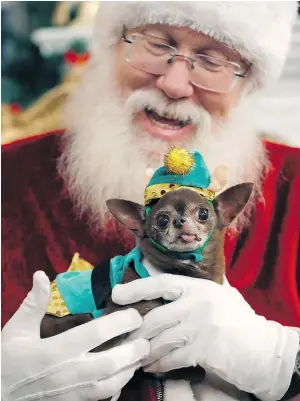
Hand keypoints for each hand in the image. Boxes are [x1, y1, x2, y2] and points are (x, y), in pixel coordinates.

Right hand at [2, 271, 149, 400]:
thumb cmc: (8, 361)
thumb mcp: (16, 330)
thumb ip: (33, 303)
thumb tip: (41, 275)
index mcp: (55, 350)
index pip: (96, 333)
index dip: (120, 322)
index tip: (134, 314)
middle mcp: (68, 373)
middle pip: (111, 363)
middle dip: (133, 350)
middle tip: (145, 337)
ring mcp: (73, 393)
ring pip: (111, 384)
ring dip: (130, 368)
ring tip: (139, 353)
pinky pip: (102, 398)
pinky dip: (117, 386)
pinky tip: (123, 374)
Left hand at [112, 274, 298, 400]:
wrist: (264, 348)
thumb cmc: (240, 320)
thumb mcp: (222, 295)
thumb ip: (198, 288)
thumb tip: (168, 276)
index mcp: (199, 287)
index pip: (161, 283)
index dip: (137, 287)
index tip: (116, 294)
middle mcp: (197, 302)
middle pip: (155, 316)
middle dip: (135, 330)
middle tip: (121, 338)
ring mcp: (200, 325)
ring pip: (160, 339)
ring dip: (144, 351)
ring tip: (133, 356)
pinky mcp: (204, 348)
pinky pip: (172, 358)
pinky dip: (159, 365)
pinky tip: (152, 368)